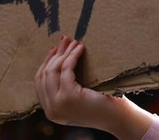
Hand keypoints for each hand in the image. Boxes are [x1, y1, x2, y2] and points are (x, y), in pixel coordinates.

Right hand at [34, 35, 154, 139]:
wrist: (118, 118)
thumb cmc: (102, 105)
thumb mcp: (76, 97)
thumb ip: (63, 85)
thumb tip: (57, 56)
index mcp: (51, 111)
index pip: (39, 82)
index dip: (46, 63)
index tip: (55, 50)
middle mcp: (51, 110)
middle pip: (44, 74)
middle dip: (55, 54)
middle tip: (64, 39)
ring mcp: (58, 104)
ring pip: (53, 70)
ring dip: (64, 53)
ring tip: (73, 41)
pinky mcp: (69, 97)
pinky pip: (66, 69)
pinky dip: (72, 56)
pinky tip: (80, 48)